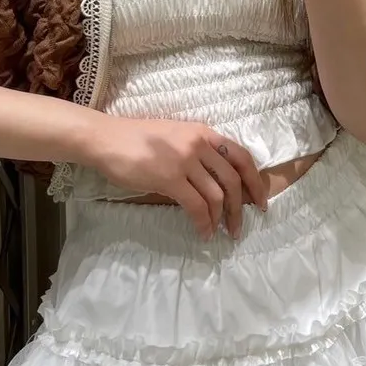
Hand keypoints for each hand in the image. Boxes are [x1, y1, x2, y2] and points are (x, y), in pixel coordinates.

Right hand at [81, 114, 267, 239]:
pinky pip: (196, 206)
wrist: (106, 138)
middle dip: (241, 207)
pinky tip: (203, 232)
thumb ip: (196, 153)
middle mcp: (199, 144)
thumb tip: (214, 181)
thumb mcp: (175, 137)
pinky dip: (203, 223)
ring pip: (217, 195)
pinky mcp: (170, 179)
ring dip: (222, 219)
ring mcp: (185, 161)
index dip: (255, 181)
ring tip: (221, 233)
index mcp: (203, 132)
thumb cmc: (135, 139)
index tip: (260, 201)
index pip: (241, 156)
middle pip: (234, 179)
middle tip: (240, 226)